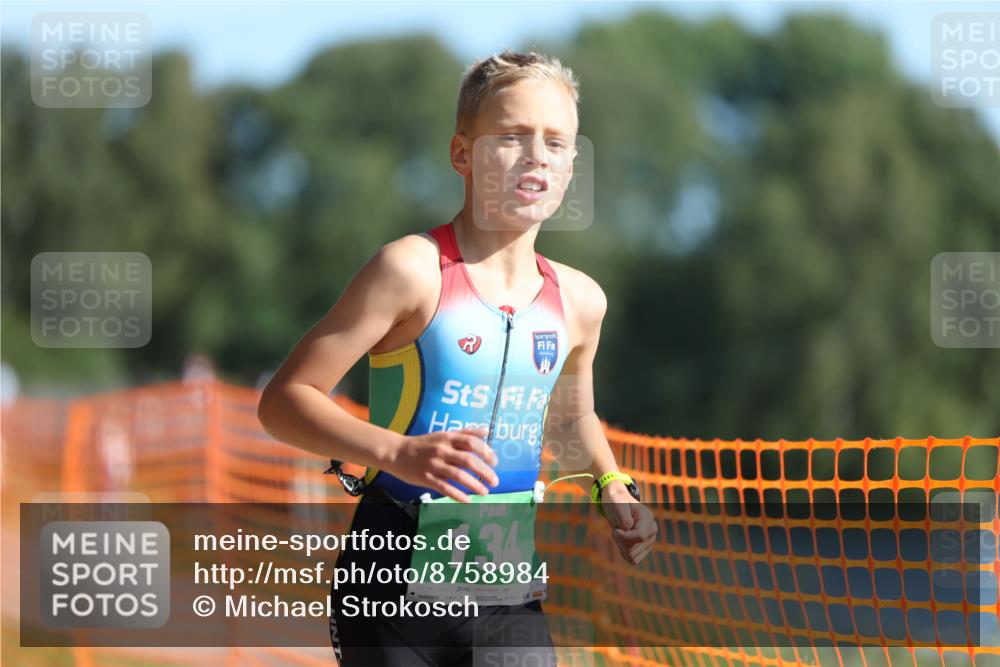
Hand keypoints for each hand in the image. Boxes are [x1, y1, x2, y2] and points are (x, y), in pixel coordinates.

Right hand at [384, 427, 498, 502]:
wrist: (397, 453)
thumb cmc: (424, 444)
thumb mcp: (443, 434)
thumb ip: (465, 433)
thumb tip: (486, 431)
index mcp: (447, 438)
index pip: (471, 442)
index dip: (486, 452)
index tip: (494, 462)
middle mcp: (442, 450)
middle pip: (468, 461)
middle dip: (485, 472)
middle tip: (495, 481)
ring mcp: (434, 465)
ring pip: (459, 476)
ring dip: (475, 485)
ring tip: (485, 492)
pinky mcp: (426, 478)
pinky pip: (445, 488)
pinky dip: (458, 495)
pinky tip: (467, 500)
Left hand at [603, 482, 657, 564]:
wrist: (617, 505)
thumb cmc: (616, 502)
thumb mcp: (616, 503)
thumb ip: (623, 515)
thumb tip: (628, 527)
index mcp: (648, 517)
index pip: (640, 536)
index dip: (624, 536)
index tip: (616, 529)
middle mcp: (652, 530)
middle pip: (634, 548)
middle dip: (620, 541)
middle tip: (617, 528)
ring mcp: (650, 540)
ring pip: (632, 555)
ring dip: (621, 546)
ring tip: (620, 533)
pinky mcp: (645, 548)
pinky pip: (634, 560)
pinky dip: (624, 553)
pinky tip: (622, 542)